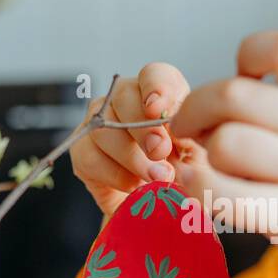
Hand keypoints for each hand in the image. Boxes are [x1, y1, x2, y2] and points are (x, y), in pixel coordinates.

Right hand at [70, 63, 190, 217]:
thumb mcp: (195, 154)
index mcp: (158, 92)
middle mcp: (123, 100)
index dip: (156, 88)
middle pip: (123, 97)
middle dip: (143, 127)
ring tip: (156, 178)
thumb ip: (191, 142)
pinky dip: (116, 175)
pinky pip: (91, 158)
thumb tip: (182, 140)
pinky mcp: (81, 151)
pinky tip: (135, 186)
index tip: (158, 110)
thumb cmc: (180, 170)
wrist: (155, 202)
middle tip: (161, 152)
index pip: (154, 75)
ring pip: (104, 129)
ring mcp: (98, 122)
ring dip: (132, 157)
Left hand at [169, 29, 277, 277]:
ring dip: (204, 159)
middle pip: (231, 94)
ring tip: (216, 174)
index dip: (247, 58)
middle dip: (195, 112)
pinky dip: (198, 191)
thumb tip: (209, 101)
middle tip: (190, 133)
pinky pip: (220, 193)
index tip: (241, 85)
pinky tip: (202, 195)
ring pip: (223, 142)